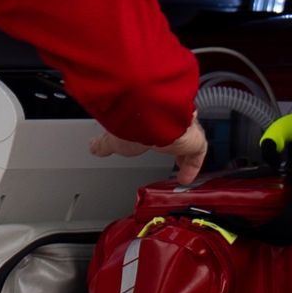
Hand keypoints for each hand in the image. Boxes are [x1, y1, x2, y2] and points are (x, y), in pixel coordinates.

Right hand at [88, 119, 209, 185]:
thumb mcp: (112, 138)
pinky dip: (192, 166)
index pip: (158, 124)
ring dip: (184, 154)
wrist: (147, 114)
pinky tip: (186, 178)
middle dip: (176, 143)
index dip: (159, 135)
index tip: (156, 143)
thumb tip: (93, 147)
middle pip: (178, 131)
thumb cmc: (130, 121)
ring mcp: (185, 127)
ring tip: (181, 169)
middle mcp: (171, 118)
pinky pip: (198, 153)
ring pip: (189, 140)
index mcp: (152, 116)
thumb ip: (104, 144)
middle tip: (174, 154)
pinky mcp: (194, 139)